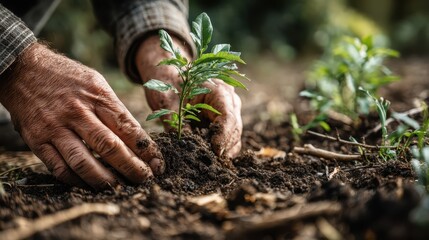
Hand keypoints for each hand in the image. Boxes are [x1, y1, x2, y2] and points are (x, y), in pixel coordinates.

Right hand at [0, 43, 163, 189]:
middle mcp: (77, 112)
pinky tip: (90, 185)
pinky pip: (59, 168)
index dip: (145, 149)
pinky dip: (77, 181)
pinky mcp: (37, 141)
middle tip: (145, 180)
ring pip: (84, 162)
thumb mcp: (96, 83)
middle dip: (132, 167)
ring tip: (120, 188)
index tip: (157, 163)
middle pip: (109, 146)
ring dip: (105, 180)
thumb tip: (136, 140)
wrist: (24, 70)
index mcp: (97, 95)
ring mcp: (56, 127)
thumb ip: (114, 110)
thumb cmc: (68, 78)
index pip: (127, 127)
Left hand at [135, 34, 242, 157]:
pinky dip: (221, 149)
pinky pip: (229, 138)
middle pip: (235, 128)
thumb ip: (175, 122)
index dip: (223, 136)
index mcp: (219, 90)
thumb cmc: (169, 85)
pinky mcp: (226, 121)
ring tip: (207, 161)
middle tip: (209, 161)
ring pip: (235, 136)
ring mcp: (231, 110)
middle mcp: (230, 100)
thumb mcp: (167, 102)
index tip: (214, 151)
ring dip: (224, 150)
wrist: (171, 78)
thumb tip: (184, 144)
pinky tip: (208, 157)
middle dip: (224, 147)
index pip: (228, 117)